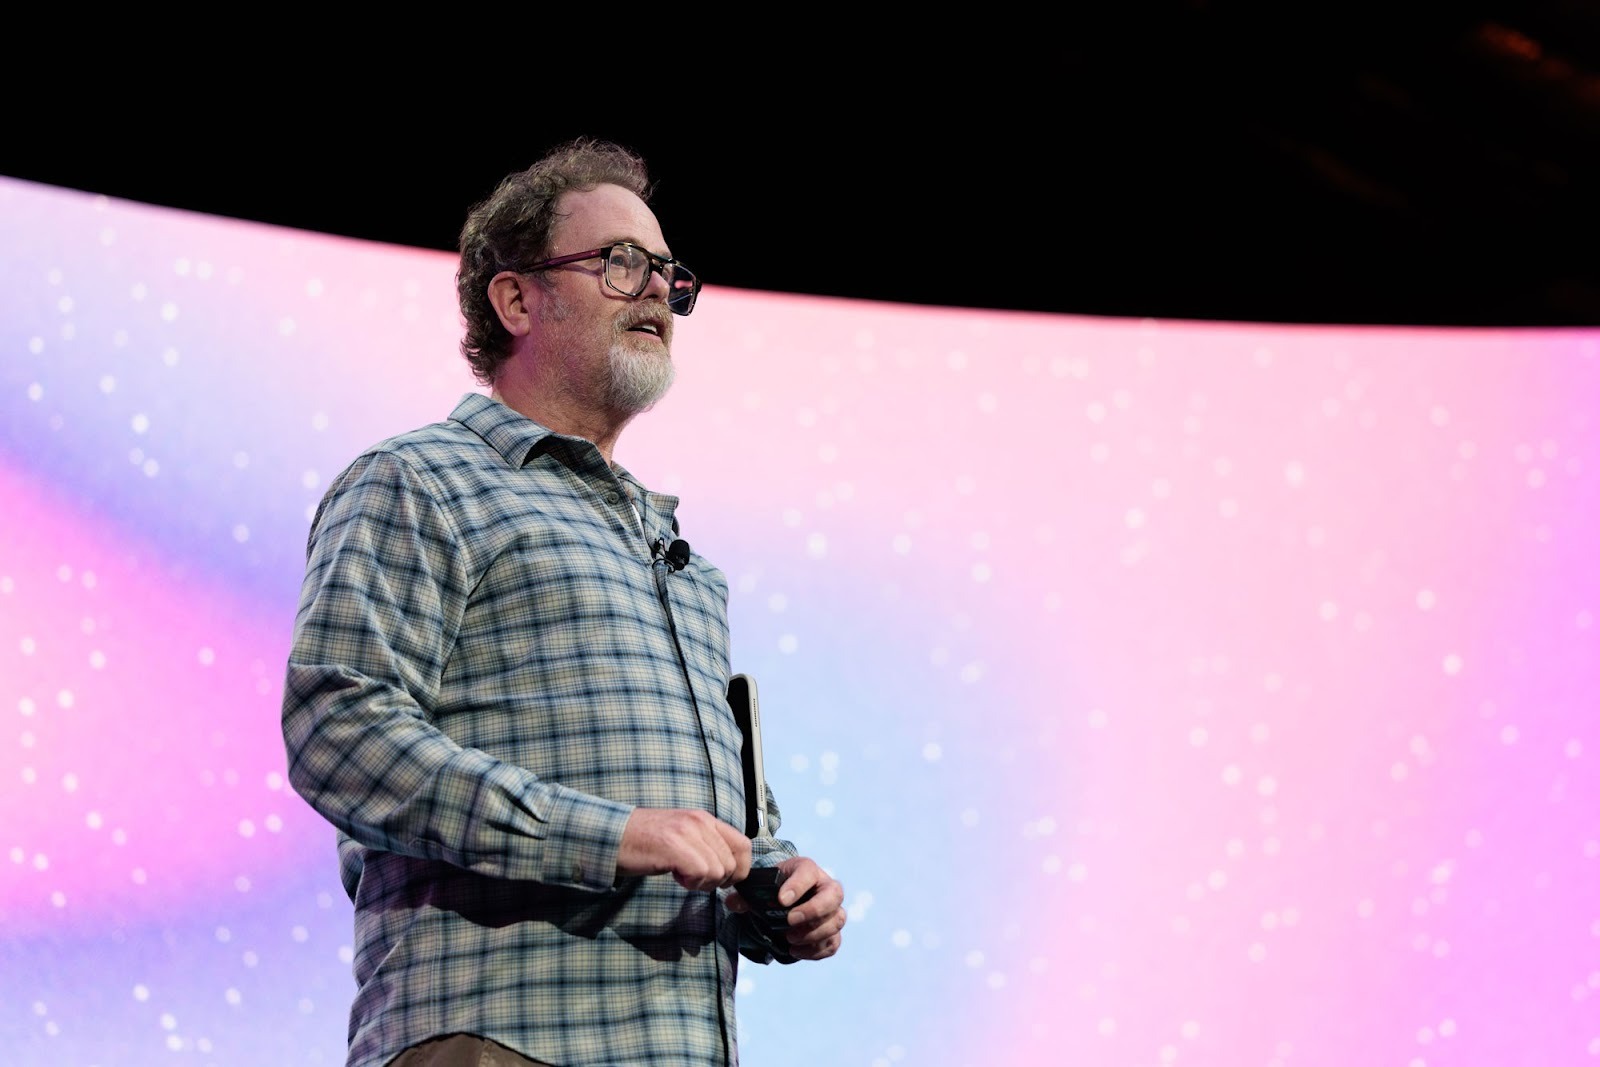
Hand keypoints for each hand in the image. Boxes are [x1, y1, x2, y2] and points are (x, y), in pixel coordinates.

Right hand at [617, 808, 752, 890]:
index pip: (744, 845)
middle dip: (718, 881)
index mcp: (704, 819)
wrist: (611, 836)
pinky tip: (675, 876)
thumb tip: (729, 868)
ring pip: (719, 871)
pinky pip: (701, 873)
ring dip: (701, 883)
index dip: (740, 869)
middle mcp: (700, 822)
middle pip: (733, 863)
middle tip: (695, 879)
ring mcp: (687, 833)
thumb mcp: (682, 836)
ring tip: (681, 875)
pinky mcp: (674, 847)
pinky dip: (691, 883)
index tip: (725, 881)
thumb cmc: (644, 841)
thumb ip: (706, 845)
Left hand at [727, 856, 845, 959]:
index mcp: (807, 869)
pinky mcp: (832, 931)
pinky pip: (834, 943)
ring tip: (789, 939)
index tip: (780, 900)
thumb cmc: (774, 888)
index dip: (797, 886)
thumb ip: (746, 895)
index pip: (808, 872)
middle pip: (834, 895)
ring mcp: (833, 910)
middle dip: (813, 910)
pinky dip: (817, 950)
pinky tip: (796, 951)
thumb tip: (732, 903)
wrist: (786, 899)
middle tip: (789, 921)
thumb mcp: (761, 885)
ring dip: (814, 933)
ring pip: (837, 920)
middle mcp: (826, 887)